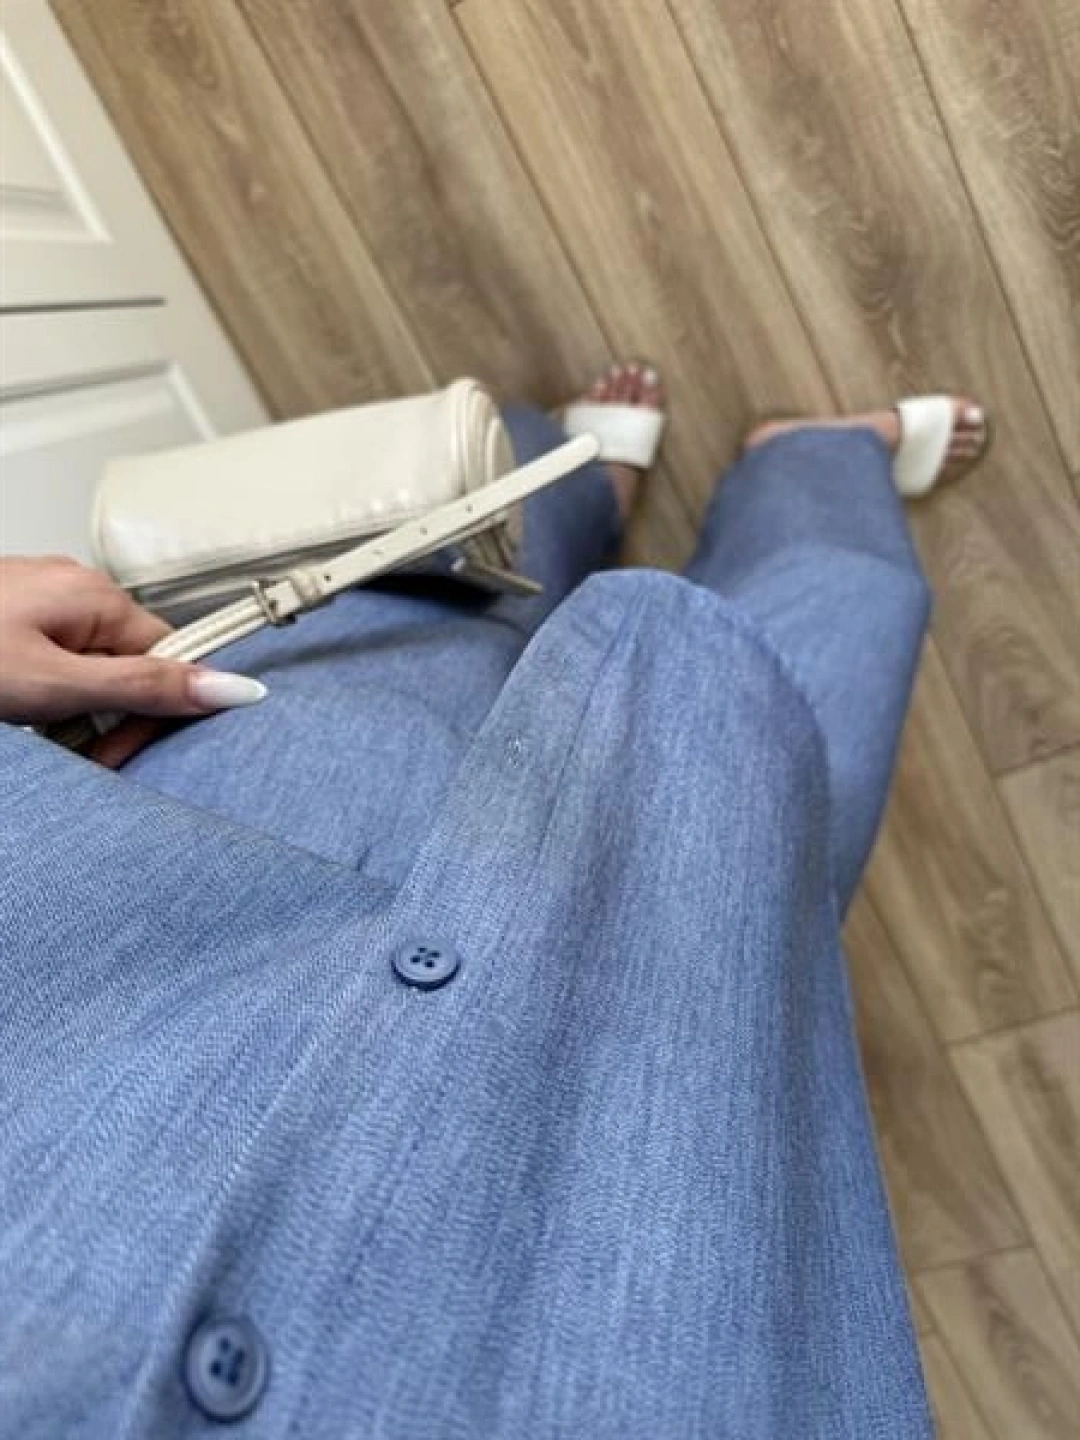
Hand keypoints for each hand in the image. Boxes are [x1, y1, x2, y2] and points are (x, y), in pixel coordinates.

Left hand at [0, 556, 265, 766]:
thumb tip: (232, 686)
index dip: (156, 717)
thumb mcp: (55, 682)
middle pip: (134, 665)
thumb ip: (142, 686)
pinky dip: (48, 694)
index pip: (171, 661)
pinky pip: (58, 659)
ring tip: (38, 733)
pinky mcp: (14, 615)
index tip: (121, 753)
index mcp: (99, 596)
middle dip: (113, 718)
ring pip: (94, 667)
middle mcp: (77, 587)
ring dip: (77, 710)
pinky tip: (21, 711)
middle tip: (80, 755)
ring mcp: (42, 597)